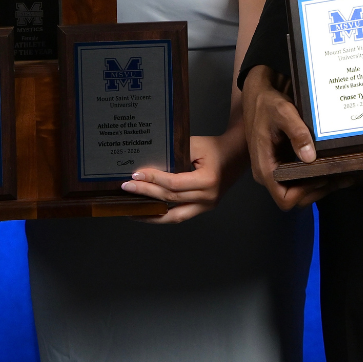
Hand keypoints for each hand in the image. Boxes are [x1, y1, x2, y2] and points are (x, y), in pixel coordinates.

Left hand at [120, 129, 248, 223]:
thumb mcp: (195, 145)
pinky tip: (148, 212)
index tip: (135, 174)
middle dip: (146, 194)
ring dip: (152, 214)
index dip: (154, 180)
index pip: (175, 184)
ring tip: (131, 210)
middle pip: (171, 200)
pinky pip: (180, 215)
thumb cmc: (214, 147)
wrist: (236, 154)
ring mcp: (206, 207)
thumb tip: (148, 165)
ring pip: (174, 216)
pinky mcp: (203, 209)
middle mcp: (208, 198)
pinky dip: (163, 215)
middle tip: (126, 188)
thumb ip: (175, 154)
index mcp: (207, 181)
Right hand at [242, 65, 335, 208]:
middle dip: (317, 190)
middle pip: (295, 198)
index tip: (321, 177)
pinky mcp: (282, 163)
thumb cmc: (267, 104)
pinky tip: (331, 166)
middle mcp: (268, 173)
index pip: (285, 198)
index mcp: (264, 167)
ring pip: (299, 191)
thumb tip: (310, 157)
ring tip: (341, 173)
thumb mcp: (283, 113)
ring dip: (319, 185)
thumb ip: (297, 133)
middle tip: (339, 175)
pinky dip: (316, 176)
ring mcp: (275, 169)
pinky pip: (299, 178)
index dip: (305, 193)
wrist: (259, 94)